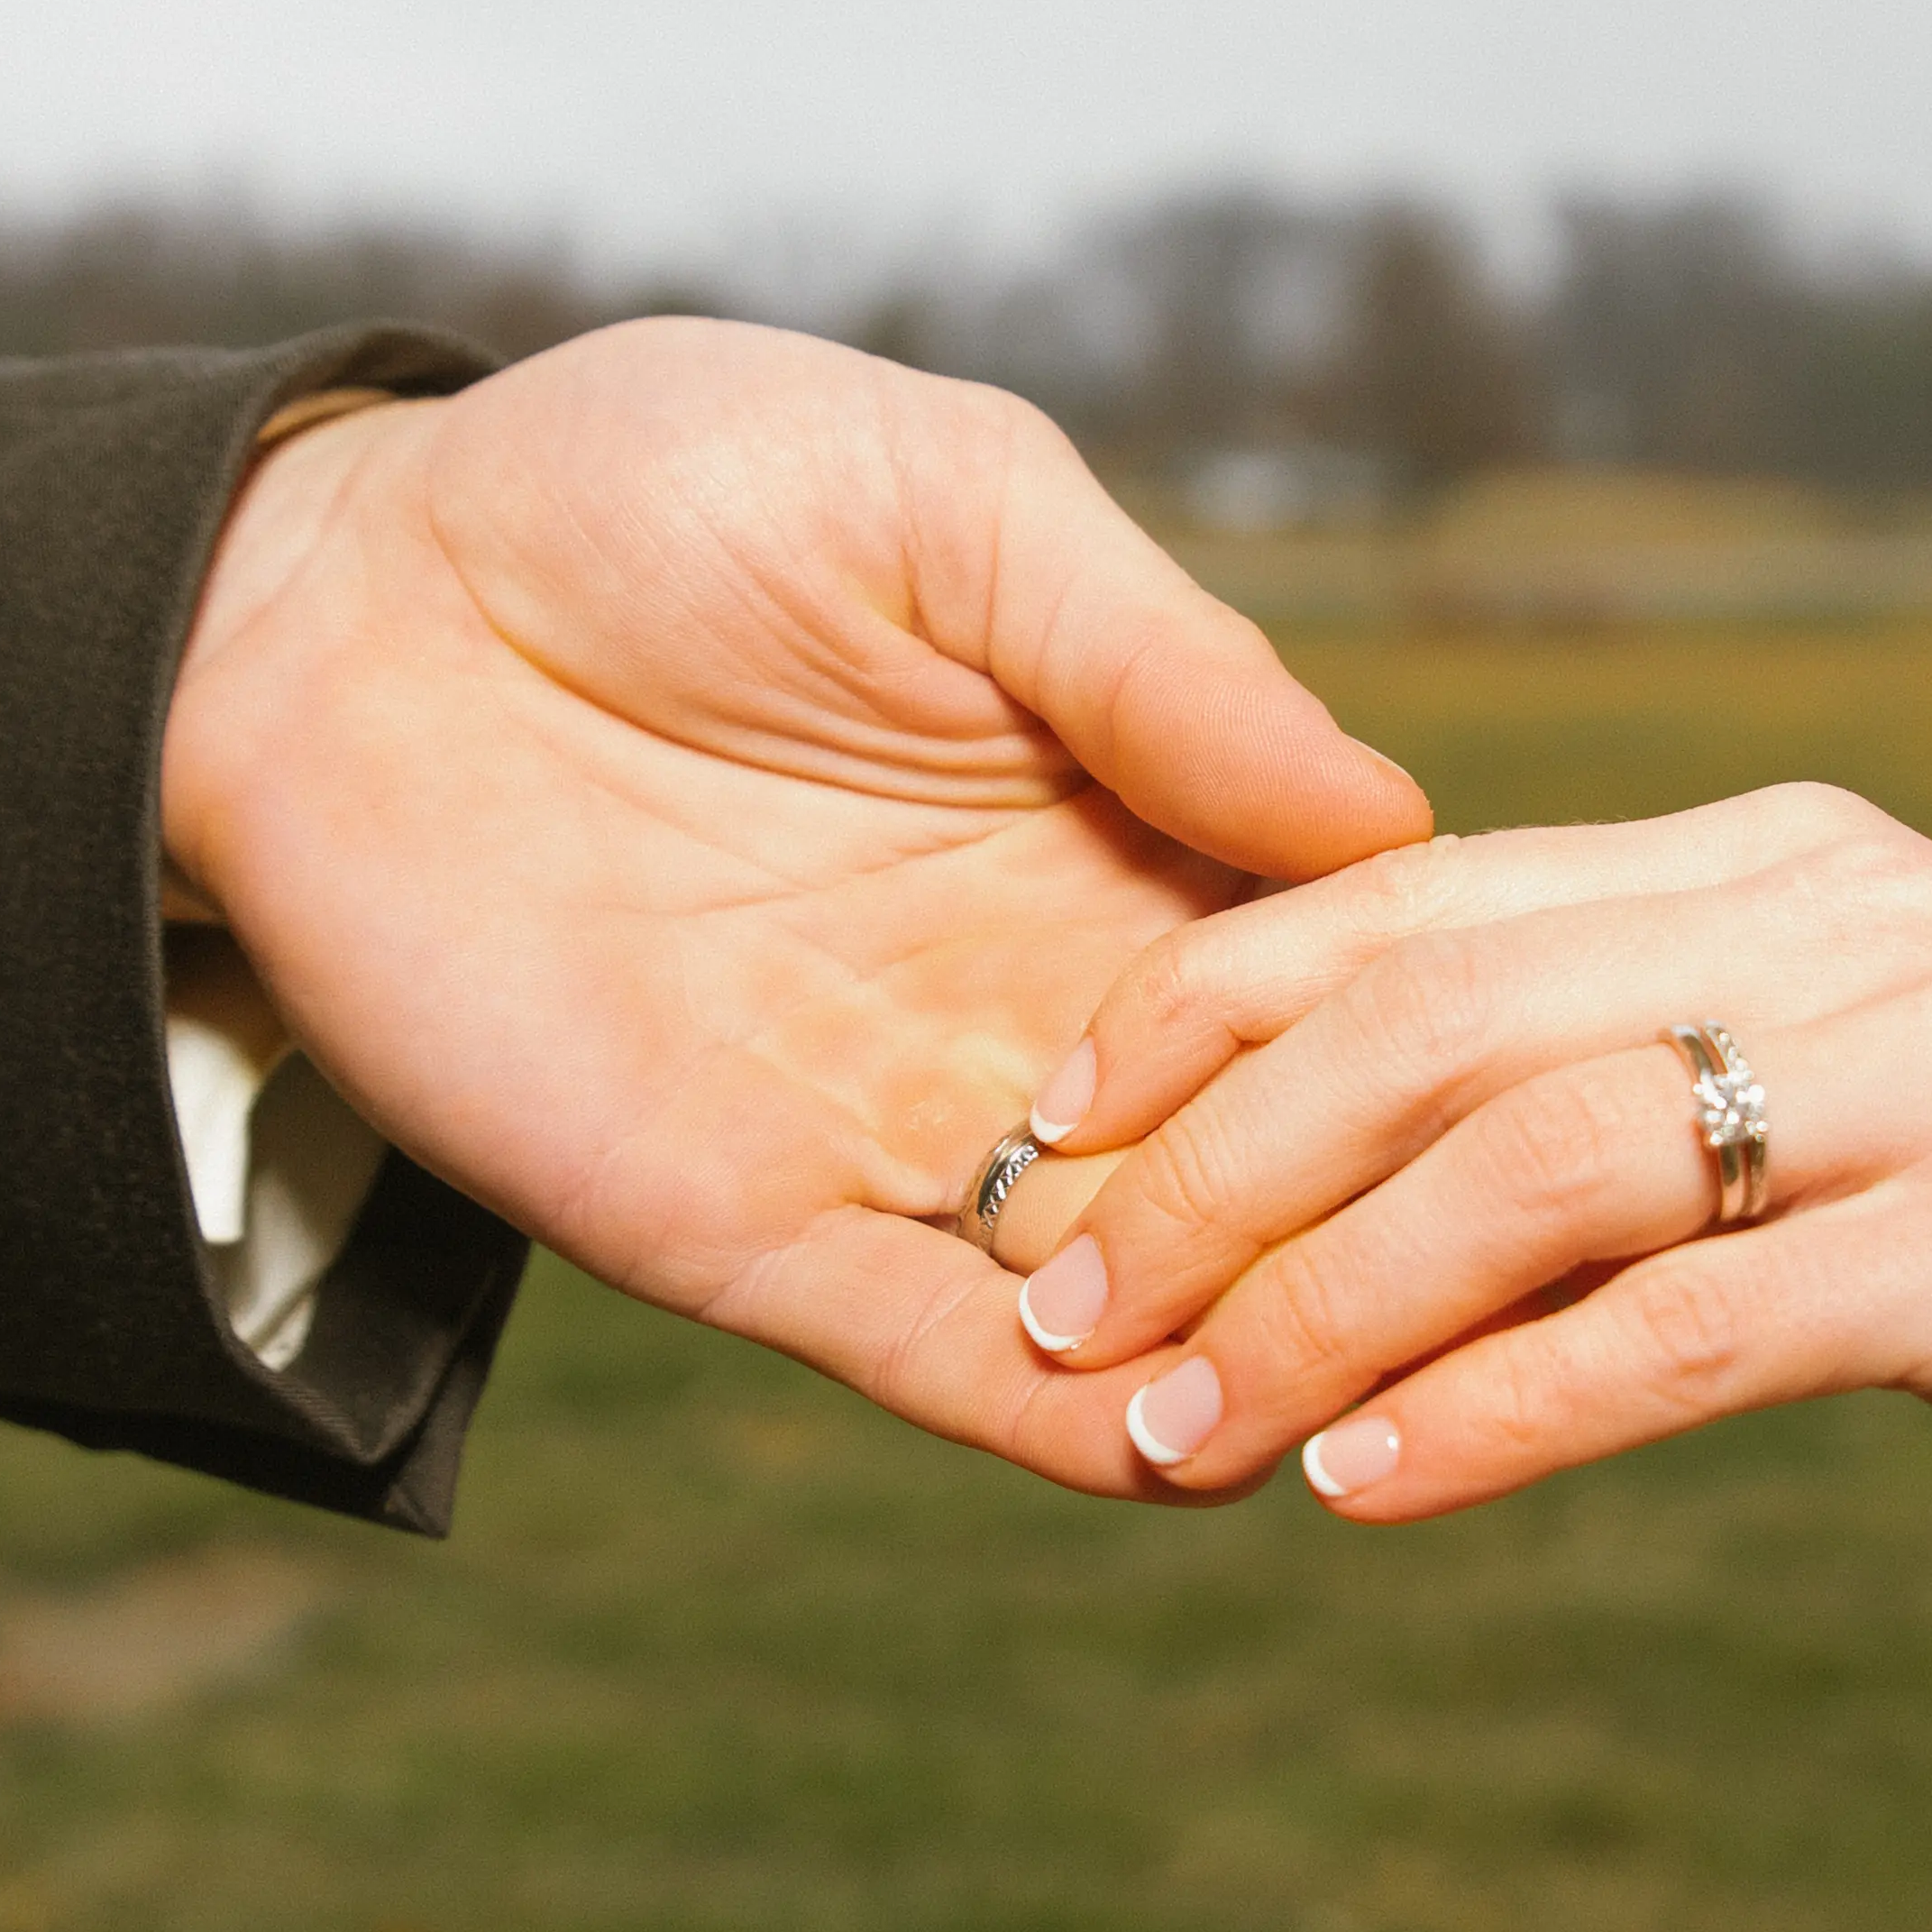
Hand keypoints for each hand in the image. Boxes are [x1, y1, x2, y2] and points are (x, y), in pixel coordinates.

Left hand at [159, 315, 1428, 1479]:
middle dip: (1388, 1246)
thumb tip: (1391, 820)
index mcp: (1116, 829)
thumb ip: (1157, 656)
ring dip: (1250, 1359)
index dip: (1457, 1043)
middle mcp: (1036, 1005)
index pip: (1342, 981)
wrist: (324, 598)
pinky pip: (931, 1361)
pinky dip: (1056, 1421)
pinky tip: (1172, 1443)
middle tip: (1532, 1298)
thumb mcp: (944, 500)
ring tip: (1386, 1403)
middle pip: (1270, 1172)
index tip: (1607, 1086)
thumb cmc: (631, 489)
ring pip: (1133, 1298)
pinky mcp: (744, 1226)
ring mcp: (897, 1131)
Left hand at [984, 785, 1931, 1514]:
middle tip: (1060, 1301)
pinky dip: (1506, 1409)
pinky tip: (1367, 1483)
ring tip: (1174, 1426)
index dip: (1208, 1001)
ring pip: (1546, 1163)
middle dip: (1216, 1162)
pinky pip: (1694, 1326)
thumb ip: (1623, 1033)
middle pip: (1446, 1014)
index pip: (1420, 893)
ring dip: (1327, 1304)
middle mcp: (1841, 920)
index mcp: (1768, 851)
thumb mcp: (1832, 1040)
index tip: (1051, 1117)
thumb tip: (1332, 1122)